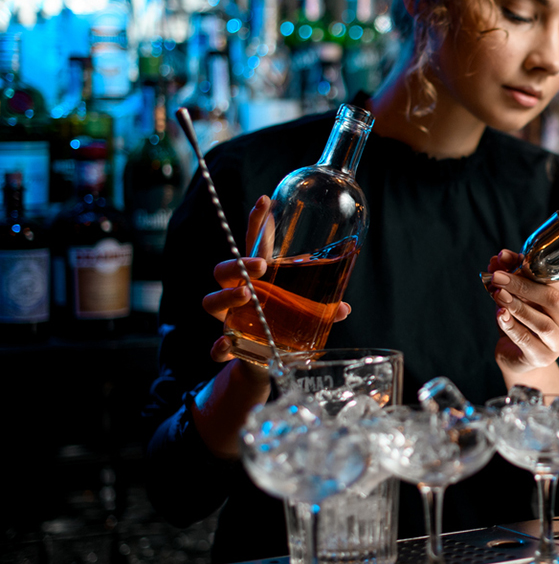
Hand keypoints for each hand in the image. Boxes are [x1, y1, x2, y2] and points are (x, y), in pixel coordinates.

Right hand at [202, 195, 349, 362]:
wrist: (266, 363)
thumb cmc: (283, 325)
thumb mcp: (305, 313)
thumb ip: (322, 308)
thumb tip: (343, 308)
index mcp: (259, 279)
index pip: (254, 245)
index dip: (257, 223)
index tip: (266, 201)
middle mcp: (239, 294)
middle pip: (224, 270)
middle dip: (238, 263)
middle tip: (260, 264)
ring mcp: (230, 319)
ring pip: (211, 301)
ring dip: (226, 296)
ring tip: (247, 295)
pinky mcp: (228, 346)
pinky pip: (215, 346)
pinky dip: (219, 347)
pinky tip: (226, 346)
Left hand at [487, 249, 558, 377]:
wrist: (517, 356)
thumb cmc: (521, 322)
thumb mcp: (516, 296)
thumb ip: (511, 276)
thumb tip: (498, 258)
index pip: (554, 281)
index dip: (529, 269)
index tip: (506, 260)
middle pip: (552, 300)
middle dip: (522, 285)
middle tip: (498, 277)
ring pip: (542, 323)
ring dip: (518, 307)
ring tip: (498, 294)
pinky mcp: (543, 357)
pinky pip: (528, 341)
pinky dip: (513, 326)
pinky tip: (501, 315)